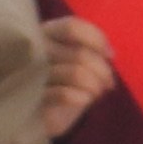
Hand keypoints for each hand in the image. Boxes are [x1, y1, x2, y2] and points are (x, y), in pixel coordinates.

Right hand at [36, 15, 119, 140]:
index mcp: (46, 34)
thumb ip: (91, 50)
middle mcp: (36, 50)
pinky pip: (64, 95)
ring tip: (96, 94)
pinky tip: (84, 100)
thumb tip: (109, 54)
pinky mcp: (35, 99)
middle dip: (103, 71)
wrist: (40, 116)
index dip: (97, 39)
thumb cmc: (64, 84)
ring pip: (76, 74)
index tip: (110, 55)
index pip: (72, 27)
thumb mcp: (78, 61)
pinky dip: (82, 98)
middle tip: (109, 84)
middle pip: (80, 54)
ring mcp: (32, 74)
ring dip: (95, 86)